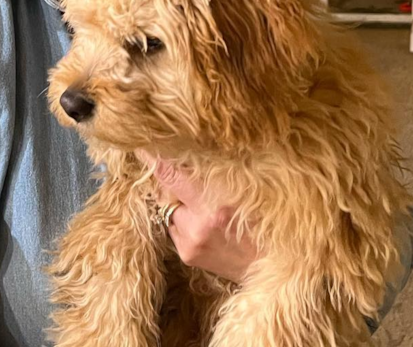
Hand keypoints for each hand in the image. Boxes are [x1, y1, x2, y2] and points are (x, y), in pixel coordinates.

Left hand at [140, 152, 257, 283]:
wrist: (271, 265)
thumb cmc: (262, 222)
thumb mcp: (244, 192)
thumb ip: (215, 175)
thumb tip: (188, 154)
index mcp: (214, 206)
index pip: (172, 176)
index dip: (155, 160)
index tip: (141, 146)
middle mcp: (197, 226)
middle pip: (167, 193)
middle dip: (174, 184)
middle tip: (190, 180)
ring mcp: (189, 244)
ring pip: (171, 211)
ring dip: (181, 205)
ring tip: (206, 209)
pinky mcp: (187, 255)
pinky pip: (176, 228)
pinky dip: (184, 221)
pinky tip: (205, 225)